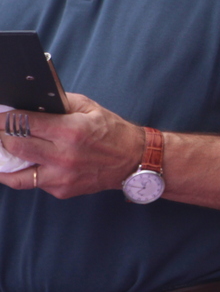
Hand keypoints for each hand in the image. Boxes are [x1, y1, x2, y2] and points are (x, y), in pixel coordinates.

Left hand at [0, 93, 144, 197]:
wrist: (134, 160)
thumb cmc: (112, 132)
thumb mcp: (89, 107)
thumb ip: (59, 103)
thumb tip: (31, 101)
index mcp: (71, 130)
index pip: (23, 123)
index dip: (5, 118)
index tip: (0, 116)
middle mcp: (64, 155)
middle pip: (14, 146)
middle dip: (1, 136)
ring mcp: (61, 176)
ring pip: (15, 172)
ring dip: (4, 159)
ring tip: (2, 150)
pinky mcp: (61, 190)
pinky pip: (31, 182)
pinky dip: (23, 172)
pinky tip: (22, 163)